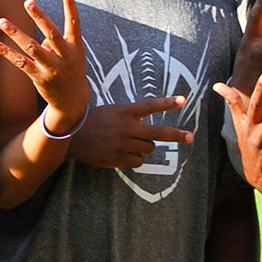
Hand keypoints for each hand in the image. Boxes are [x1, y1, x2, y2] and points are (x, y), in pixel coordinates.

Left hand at [0, 0, 89, 131]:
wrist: (73, 101)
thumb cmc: (71, 70)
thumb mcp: (73, 54)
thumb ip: (56, 41)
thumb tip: (37, 31)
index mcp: (75, 46)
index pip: (74, 22)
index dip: (71, 5)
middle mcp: (65, 56)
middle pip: (51, 34)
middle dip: (39, 17)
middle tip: (27, 2)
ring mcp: (51, 68)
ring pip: (31, 47)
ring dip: (16, 33)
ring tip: (2, 21)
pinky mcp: (38, 77)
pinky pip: (20, 62)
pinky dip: (7, 53)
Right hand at [67, 96, 192, 168]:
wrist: (71, 136)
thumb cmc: (92, 122)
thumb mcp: (111, 112)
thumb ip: (130, 117)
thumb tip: (150, 134)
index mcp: (124, 112)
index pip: (149, 106)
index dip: (167, 103)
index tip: (183, 100)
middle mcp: (125, 127)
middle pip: (157, 132)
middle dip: (176, 135)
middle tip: (190, 137)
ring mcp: (122, 143)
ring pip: (148, 148)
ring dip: (144, 147)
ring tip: (130, 144)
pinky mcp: (117, 158)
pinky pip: (138, 161)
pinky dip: (135, 159)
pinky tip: (123, 154)